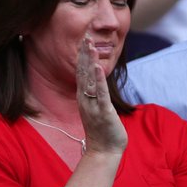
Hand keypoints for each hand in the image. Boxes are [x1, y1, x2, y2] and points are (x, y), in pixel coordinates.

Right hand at [77, 35, 126, 155]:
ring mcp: (93, 105)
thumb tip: (96, 81)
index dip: (83, 56)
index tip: (84, 39)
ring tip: (90, 45)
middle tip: (85, 36)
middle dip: (84, 54)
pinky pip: (100, 94)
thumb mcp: (96, 107)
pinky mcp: (103, 112)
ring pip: (90, 80)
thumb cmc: (102, 129)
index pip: (82, 72)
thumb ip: (94, 94)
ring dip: (90, 62)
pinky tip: (99, 68)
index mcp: (84, 97)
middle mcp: (85, 99)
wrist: (104, 150)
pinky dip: (99, 81)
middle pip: (83, 72)